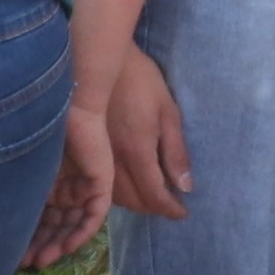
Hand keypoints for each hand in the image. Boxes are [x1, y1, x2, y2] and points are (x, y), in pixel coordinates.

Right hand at [25, 107, 112, 270]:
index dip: (27, 237)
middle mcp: (64, 185)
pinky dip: (80, 233)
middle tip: (28, 263)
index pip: (39, 216)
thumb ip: (12, 193)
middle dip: (41, 245)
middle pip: (55, 224)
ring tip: (43, 260)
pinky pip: (94, 215)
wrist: (58, 105)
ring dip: (59, 244)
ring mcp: (82, 185)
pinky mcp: (100, 182)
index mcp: (45, 181)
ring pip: (73, 223)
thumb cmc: (31, 130)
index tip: (13, 256)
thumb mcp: (20, 169)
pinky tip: (66, 247)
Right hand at [98, 50, 193, 220]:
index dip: (170, 209)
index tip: (183, 213)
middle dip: (155, 208)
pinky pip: (103, 184)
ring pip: (116, 197)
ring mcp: (97, 156)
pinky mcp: (88, 150)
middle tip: (171, 205)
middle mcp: (113, 160)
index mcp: (137, 151)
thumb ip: (176, 152)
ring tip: (153, 197)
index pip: (154, 195)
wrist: (102, 61)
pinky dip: (119, 193)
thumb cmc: (141, 81)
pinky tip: (130, 184)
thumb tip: (186, 187)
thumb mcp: (168, 112)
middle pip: (134, 202)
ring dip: (136, 203)